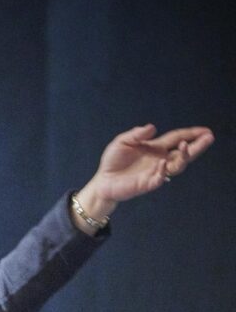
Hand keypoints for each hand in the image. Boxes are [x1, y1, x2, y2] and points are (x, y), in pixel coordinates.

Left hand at [73, 124, 214, 230]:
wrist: (103, 181)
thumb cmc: (113, 161)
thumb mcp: (122, 142)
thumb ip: (136, 134)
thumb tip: (152, 127)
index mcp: (155, 148)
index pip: (177, 138)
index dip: (190, 134)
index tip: (205, 131)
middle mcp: (160, 159)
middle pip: (183, 152)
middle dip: (197, 145)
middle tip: (209, 138)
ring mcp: (156, 172)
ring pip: (177, 165)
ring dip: (182, 156)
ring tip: (184, 146)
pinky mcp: (148, 184)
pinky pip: (160, 178)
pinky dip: (163, 170)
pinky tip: (162, 163)